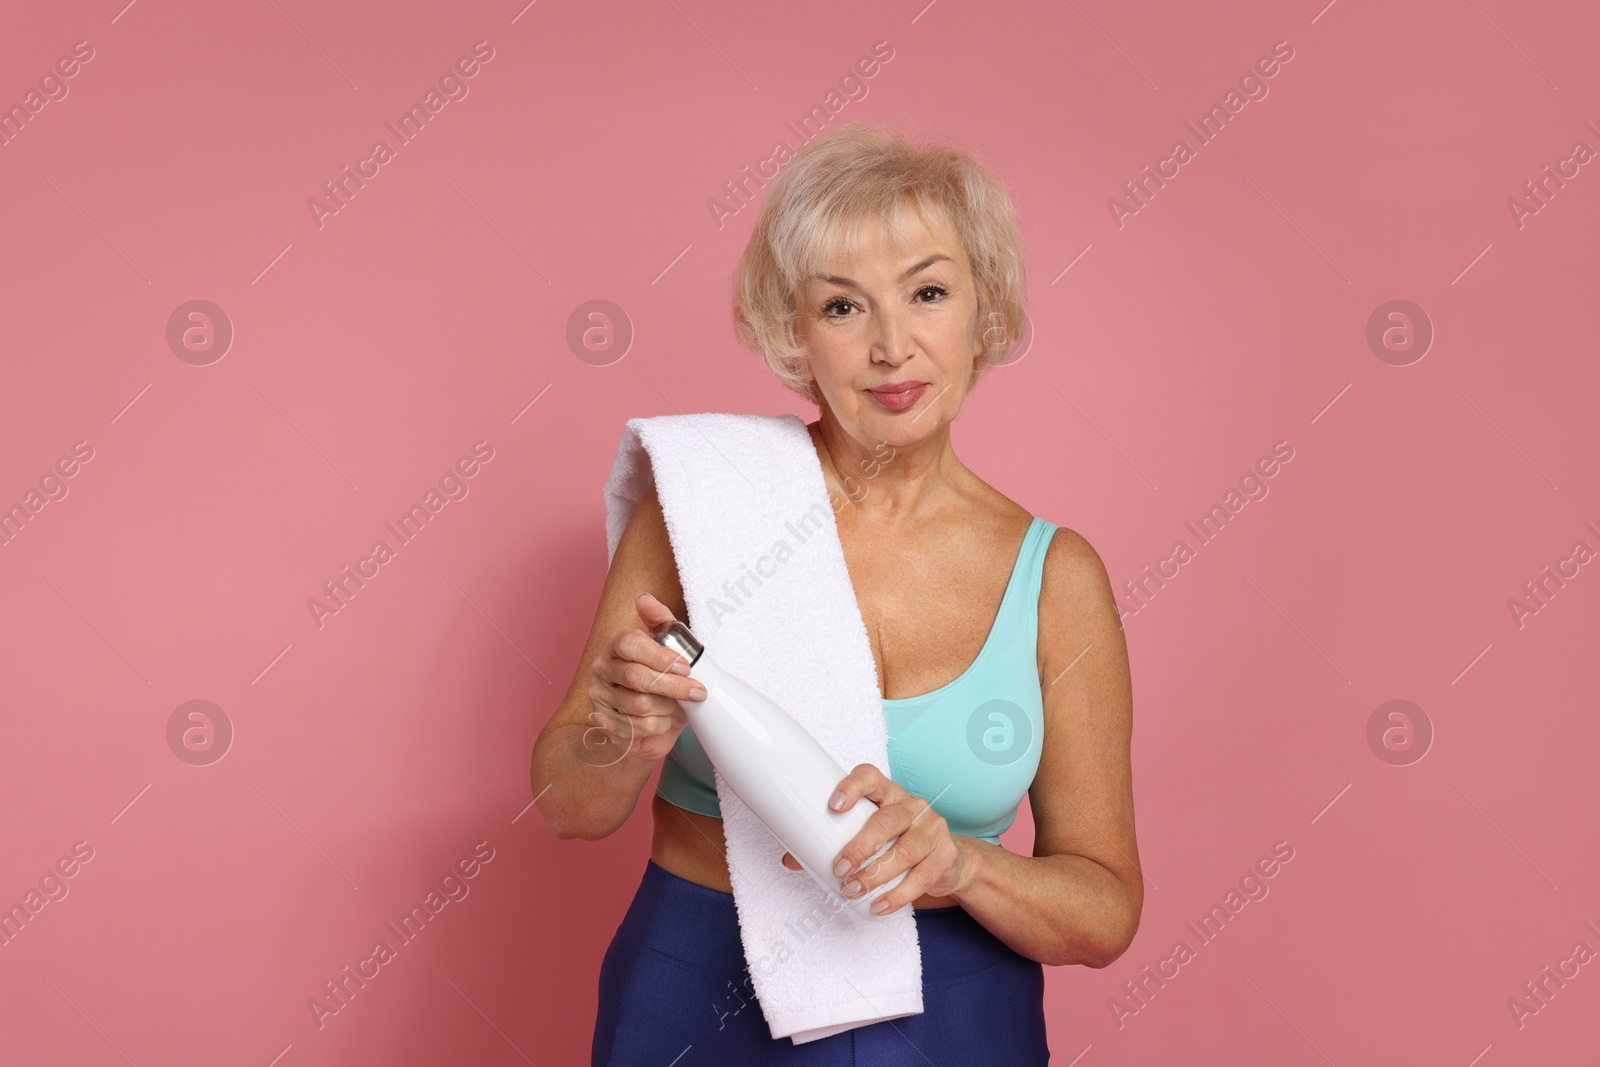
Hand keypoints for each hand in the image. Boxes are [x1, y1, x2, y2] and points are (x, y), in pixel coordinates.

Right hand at [584, 593, 704, 764]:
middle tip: (697, 692)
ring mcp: (599, 697)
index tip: (686, 666)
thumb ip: (662, 622)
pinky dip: (660, 725)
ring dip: (667, 708)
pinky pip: (638, 727)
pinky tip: (663, 720)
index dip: (660, 656)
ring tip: (676, 706)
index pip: (629, 643)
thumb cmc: (662, 683)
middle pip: (636, 677)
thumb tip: (644, 599)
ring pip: (639, 704)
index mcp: (617, 645)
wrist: (653, 725)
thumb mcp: (669, 650)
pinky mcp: (603, 724)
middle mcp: (602, 668)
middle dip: (673, 686)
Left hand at [780, 763, 977, 914]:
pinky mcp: (946, 855)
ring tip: (853, 892)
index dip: (852, 787)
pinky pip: (922, 876)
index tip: (833, 806)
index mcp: (887, 793)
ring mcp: (932, 828)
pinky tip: (880, 906)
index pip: (870, 777)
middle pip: (887, 820)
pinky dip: (898, 895)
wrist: (947, 860)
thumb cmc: (896, 842)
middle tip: (839, 869)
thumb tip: (791, 859)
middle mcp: (912, 806)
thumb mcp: (869, 835)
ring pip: (906, 850)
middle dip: (860, 846)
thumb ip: (834, 842)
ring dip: (876, 875)